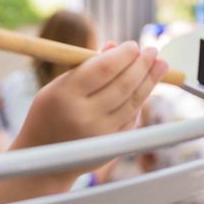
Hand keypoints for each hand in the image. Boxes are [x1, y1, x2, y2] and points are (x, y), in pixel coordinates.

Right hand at [15, 41, 167, 153]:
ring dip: (150, 81)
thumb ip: (87, 66)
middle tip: (153, 51)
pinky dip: (140, 101)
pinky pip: (132, 119)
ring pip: (133, 102)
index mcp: (66, 94)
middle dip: (142, 65)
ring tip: (160, 65)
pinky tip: (147, 87)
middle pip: (123, 85)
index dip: (123, 55)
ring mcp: (100, 134)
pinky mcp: (111, 146)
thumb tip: (116, 47)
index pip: (104, 69)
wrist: (42, 158)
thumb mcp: (59, 85)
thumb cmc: (50, 112)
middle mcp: (84, 115)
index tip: (133, 45)